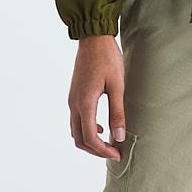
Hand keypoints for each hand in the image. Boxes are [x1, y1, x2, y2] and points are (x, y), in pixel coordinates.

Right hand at [68, 35, 125, 160]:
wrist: (93, 38)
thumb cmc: (107, 58)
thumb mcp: (117, 85)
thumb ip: (117, 111)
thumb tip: (119, 136)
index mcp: (84, 103)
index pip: (90, 137)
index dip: (103, 150)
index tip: (117, 153)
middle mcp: (74, 104)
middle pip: (79, 138)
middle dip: (95, 149)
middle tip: (113, 151)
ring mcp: (72, 99)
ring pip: (76, 130)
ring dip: (90, 140)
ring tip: (108, 141)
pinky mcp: (74, 94)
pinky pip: (76, 119)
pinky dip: (86, 128)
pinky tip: (101, 125)